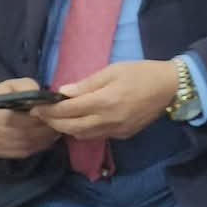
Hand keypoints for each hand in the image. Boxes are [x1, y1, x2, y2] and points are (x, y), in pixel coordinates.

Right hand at [0, 78, 61, 159]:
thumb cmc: (2, 95)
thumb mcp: (13, 85)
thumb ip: (27, 87)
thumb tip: (41, 98)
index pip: (12, 119)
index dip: (34, 118)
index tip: (49, 115)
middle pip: (20, 134)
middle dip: (42, 130)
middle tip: (57, 124)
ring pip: (23, 145)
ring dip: (42, 140)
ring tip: (54, 131)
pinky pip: (20, 153)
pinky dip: (36, 147)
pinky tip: (45, 139)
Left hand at [34, 61, 176, 140]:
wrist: (171, 87)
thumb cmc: (142, 73)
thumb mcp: (114, 70)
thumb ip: (88, 83)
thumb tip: (63, 93)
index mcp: (104, 101)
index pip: (68, 110)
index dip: (48, 111)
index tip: (35, 108)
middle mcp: (107, 120)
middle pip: (70, 127)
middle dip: (53, 122)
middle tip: (41, 115)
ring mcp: (116, 130)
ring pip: (81, 135)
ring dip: (66, 129)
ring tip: (58, 120)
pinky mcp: (123, 135)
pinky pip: (96, 136)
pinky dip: (83, 131)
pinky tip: (82, 122)